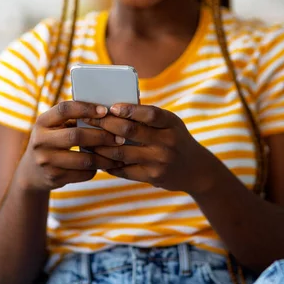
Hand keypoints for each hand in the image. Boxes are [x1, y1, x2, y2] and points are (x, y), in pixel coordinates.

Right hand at [16, 101, 123, 191]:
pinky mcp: (54, 177)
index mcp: (42, 122)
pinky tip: (107, 164)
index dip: (85, 108)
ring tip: (119, 153)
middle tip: (120, 138)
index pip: (64, 109)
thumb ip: (73, 119)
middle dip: (102, 136)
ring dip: (105, 157)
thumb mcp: (54, 127)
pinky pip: (83, 173)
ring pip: (83, 159)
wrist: (31, 172)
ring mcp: (46, 161)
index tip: (105, 111)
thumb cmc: (52, 141)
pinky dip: (97, 168)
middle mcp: (40, 141)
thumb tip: (106, 112)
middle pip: (76, 136)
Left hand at [83, 104, 224, 193]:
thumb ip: (149, 117)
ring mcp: (160, 161)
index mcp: (171, 123)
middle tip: (88, 119)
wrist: (197, 170)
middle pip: (130, 131)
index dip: (129, 110)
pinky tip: (96, 158)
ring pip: (121, 152)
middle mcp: (167, 142)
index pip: (150, 114)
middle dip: (106, 124)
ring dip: (100, 146)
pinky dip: (108, 164)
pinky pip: (124, 170)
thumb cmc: (176, 139)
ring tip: (86, 140)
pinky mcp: (153, 176)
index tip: (111, 107)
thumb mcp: (171, 124)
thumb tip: (114, 107)